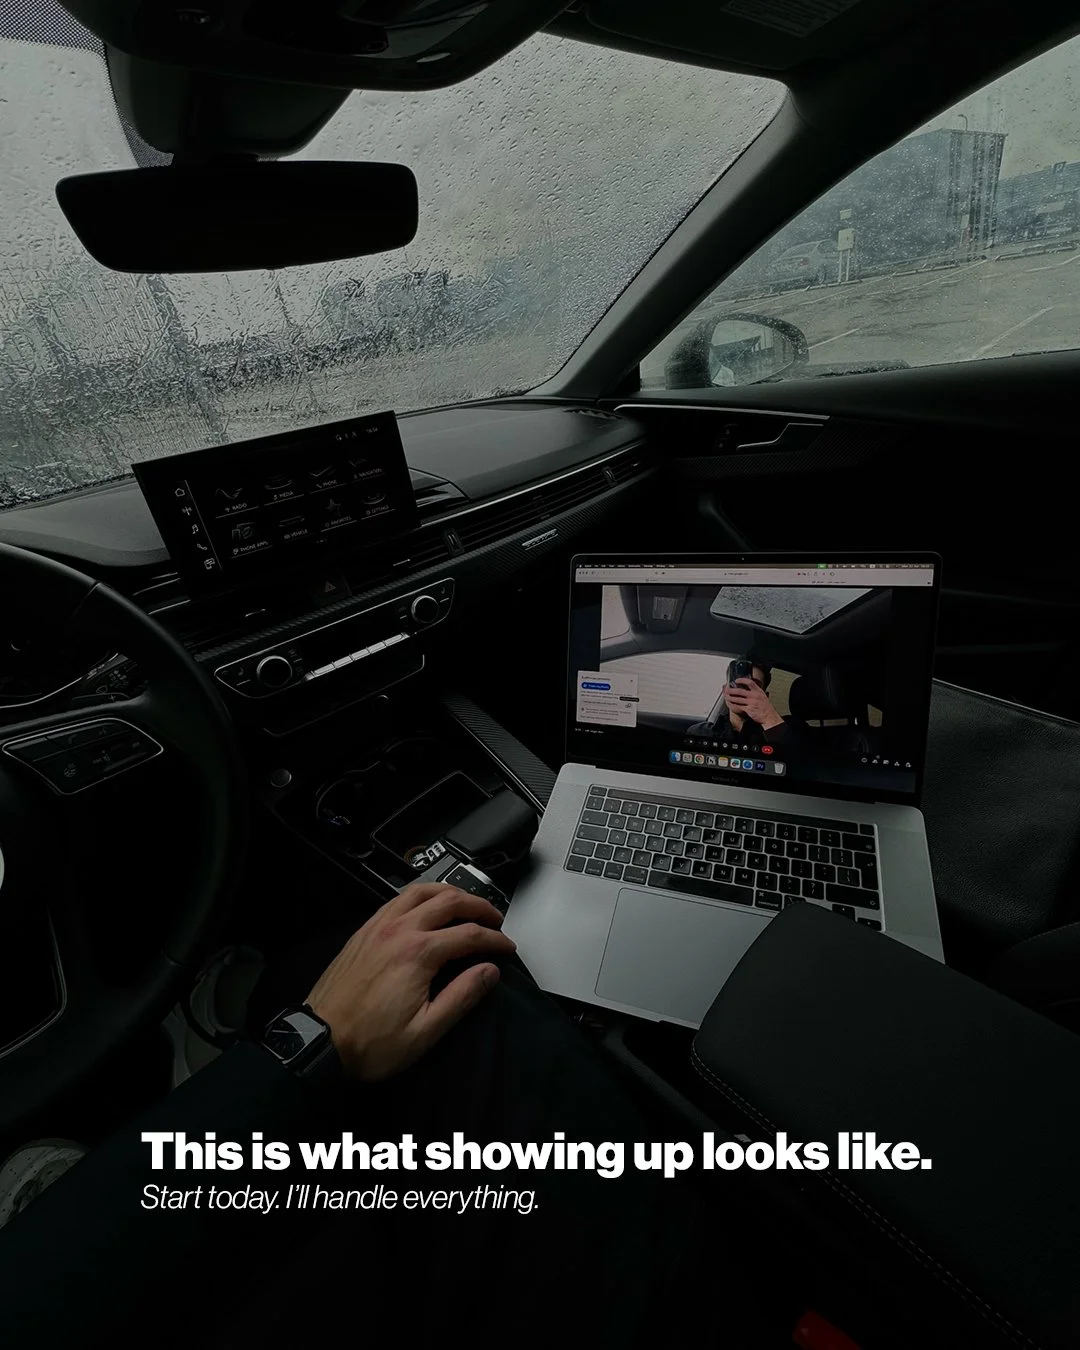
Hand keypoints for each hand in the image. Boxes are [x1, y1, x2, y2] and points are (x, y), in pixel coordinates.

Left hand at [306, 883, 515, 1081]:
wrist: (320, 1042)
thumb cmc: (370, 1043)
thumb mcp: (425, 1031)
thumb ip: (462, 997)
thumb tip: (489, 972)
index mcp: (418, 954)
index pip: (469, 935)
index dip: (495, 941)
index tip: (507, 949)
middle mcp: (399, 931)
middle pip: (450, 901)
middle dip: (479, 907)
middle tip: (495, 921)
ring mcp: (378, 927)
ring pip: (422, 891)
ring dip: (450, 893)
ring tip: (467, 905)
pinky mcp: (364, 931)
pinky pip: (397, 899)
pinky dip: (421, 895)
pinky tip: (427, 906)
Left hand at [726, 678, 782, 730]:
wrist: (769, 716)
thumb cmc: (766, 707)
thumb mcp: (762, 695)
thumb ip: (755, 691)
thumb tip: (746, 687)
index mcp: (758, 691)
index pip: (749, 682)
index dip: (742, 680)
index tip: (736, 680)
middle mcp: (754, 696)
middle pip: (740, 691)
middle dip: (731, 690)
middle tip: (727, 689)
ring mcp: (751, 703)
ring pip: (737, 699)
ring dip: (730, 698)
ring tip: (726, 696)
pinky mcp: (749, 709)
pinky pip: (738, 706)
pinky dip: (733, 704)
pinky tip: (730, 703)